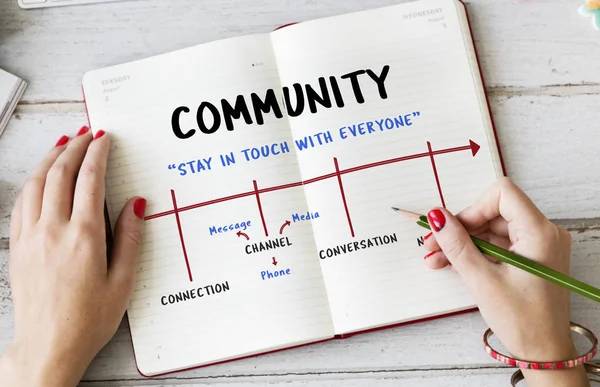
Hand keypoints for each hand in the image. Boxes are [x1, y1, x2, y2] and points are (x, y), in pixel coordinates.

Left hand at [0, 127, 145, 386]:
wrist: (47, 346)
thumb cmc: (88, 320)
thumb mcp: (123, 282)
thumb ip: (131, 238)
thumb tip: (136, 204)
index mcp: (84, 237)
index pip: (90, 180)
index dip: (98, 153)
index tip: (104, 138)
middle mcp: (54, 230)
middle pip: (60, 173)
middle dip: (75, 147)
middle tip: (87, 133)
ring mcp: (31, 237)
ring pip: (37, 183)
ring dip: (51, 158)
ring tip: (63, 144)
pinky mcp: (19, 247)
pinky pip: (22, 202)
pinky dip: (33, 181)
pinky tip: (40, 177)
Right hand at [423, 177, 588, 386]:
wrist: (544, 352)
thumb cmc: (524, 321)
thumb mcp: (482, 281)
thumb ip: (457, 245)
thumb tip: (437, 217)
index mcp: (539, 233)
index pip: (502, 194)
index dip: (473, 208)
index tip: (453, 228)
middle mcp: (543, 233)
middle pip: (494, 213)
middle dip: (461, 228)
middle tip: (433, 244)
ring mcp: (538, 245)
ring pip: (492, 230)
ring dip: (464, 242)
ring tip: (437, 258)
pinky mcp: (530, 257)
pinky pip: (498, 244)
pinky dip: (476, 252)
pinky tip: (453, 263)